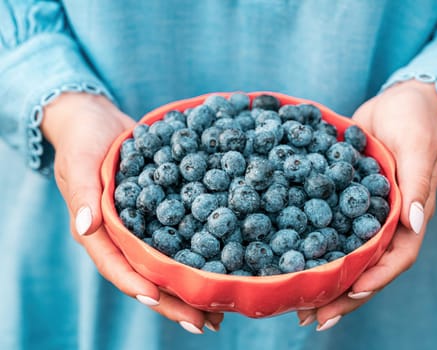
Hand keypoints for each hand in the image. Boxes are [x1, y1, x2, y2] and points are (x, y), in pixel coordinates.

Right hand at [41, 93, 222, 332]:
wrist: (100, 121)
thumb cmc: (83, 140)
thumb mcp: (79, 162)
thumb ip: (81, 194)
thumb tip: (85, 226)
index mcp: (98, 232)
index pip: (116, 266)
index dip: (135, 284)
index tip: (157, 298)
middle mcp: (123, 237)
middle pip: (148, 276)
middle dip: (174, 301)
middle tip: (204, 323)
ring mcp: (145, 228)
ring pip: (168, 265)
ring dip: (191, 287)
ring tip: (221, 310)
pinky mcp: (162, 214)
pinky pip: (182, 238)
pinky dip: (200, 254)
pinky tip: (225, 264)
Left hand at [297, 80, 436, 330]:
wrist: (398, 102)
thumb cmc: (414, 121)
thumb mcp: (418, 145)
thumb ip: (419, 183)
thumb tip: (416, 224)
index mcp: (411, 215)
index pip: (398, 256)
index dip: (377, 277)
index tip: (352, 291)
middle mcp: (387, 222)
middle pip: (368, 267)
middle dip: (344, 294)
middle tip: (314, 318)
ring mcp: (364, 214)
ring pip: (346, 255)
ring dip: (326, 281)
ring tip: (298, 306)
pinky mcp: (344, 201)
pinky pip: (328, 229)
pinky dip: (312, 248)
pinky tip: (287, 259)